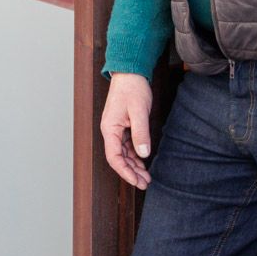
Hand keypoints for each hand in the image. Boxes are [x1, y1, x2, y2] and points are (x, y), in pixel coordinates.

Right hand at [99, 73, 153, 189]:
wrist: (130, 72)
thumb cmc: (132, 88)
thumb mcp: (139, 111)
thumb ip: (140, 133)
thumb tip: (143, 154)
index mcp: (109, 128)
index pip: (114, 157)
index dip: (125, 172)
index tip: (137, 181)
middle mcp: (110, 131)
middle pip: (118, 158)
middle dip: (131, 172)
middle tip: (145, 184)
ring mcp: (116, 129)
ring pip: (123, 154)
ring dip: (134, 166)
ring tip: (147, 177)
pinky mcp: (123, 126)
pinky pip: (127, 146)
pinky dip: (135, 156)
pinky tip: (143, 163)